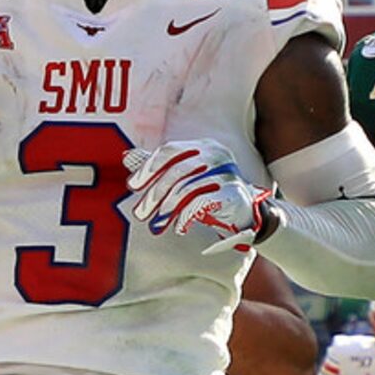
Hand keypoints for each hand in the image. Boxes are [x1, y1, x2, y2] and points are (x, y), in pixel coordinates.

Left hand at [125, 143, 273, 255]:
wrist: (246, 215)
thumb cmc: (211, 194)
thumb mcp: (185, 179)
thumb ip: (160, 168)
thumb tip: (128, 156)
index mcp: (203, 146)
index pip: (170, 151)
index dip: (149, 168)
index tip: (133, 185)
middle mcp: (216, 155)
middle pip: (176, 171)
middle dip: (154, 194)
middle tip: (140, 214)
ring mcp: (226, 173)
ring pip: (187, 188)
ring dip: (167, 209)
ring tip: (157, 224)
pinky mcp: (233, 193)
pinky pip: (201, 202)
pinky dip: (186, 216)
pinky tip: (179, 228)